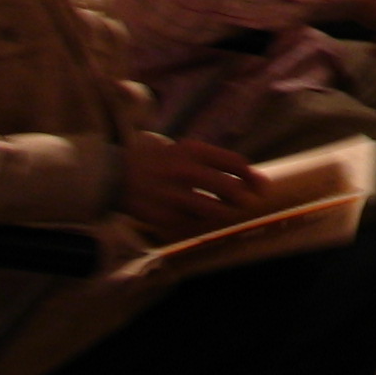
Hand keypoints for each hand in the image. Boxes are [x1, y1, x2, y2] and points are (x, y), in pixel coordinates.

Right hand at [121, 132, 265, 238]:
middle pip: (230, 188)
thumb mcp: (184, 150)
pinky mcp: (164, 217)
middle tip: (249, 202)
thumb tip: (249, 179)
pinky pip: (194, 223)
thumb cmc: (157, 161)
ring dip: (227, 213)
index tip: (261, 186)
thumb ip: (214, 161)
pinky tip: (200, 217)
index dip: (252, 176)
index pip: (235, 163)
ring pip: (215, 210)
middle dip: (245, 198)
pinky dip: (202, 221)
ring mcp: (175, 196)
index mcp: (193, 151)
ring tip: (228, 211)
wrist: (114, 175)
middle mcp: (185, 171)